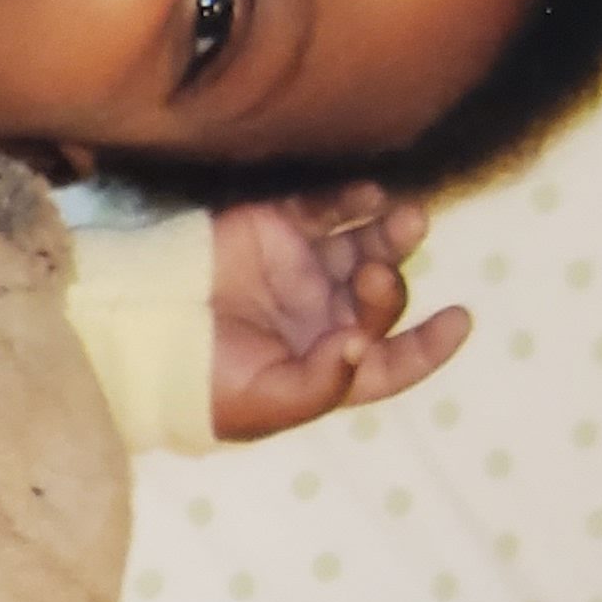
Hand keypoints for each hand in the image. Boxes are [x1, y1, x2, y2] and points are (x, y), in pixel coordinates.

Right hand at [209, 184, 469, 441]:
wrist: (142, 331)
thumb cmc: (202, 384)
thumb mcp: (268, 404)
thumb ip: (324, 383)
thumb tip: (364, 345)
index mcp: (328, 366)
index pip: (392, 360)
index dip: (429, 344)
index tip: (459, 319)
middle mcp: (322, 316)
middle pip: (380, 296)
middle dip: (389, 286)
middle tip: (375, 276)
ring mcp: (302, 269)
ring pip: (366, 247)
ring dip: (391, 236)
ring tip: (408, 219)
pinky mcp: (277, 227)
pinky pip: (327, 210)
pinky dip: (353, 202)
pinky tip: (371, 198)